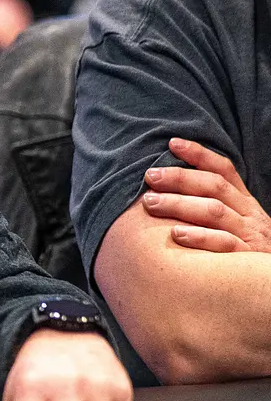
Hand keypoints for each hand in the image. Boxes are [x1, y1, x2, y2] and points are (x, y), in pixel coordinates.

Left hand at [142, 137, 270, 252]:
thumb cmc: (247, 249)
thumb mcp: (237, 223)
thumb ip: (211, 206)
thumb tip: (165, 190)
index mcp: (244, 202)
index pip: (224, 170)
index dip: (199, 154)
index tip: (172, 143)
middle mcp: (248, 213)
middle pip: (214, 187)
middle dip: (179, 178)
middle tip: (150, 176)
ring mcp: (250, 234)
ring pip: (215, 211)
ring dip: (180, 204)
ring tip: (150, 202)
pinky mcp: (248, 257)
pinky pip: (224, 244)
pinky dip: (200, 237)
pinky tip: (176, 234)